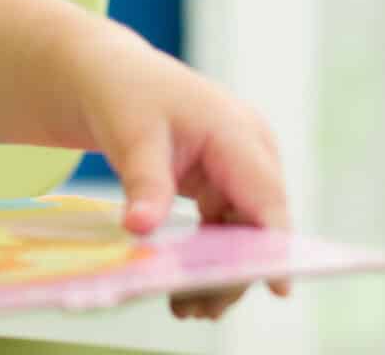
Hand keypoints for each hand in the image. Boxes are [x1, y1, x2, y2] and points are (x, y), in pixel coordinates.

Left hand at [63, 23, 289, 320]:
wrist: (108, 74)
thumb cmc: (124, 93)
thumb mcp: (132, 135)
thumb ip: (144, 182)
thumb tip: (140, 228)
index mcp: (237, 131)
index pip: (265, 196)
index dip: (274, 243)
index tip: (277, 285)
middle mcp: (251, 151)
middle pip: (258, 224)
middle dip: (234, 270)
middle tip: (198, 310)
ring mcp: (241, 168)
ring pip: (243, 233)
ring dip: (219, 271)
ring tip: (186, 309)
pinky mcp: (225, 183)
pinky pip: (225, 228)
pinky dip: (207, 256)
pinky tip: (184, 289)